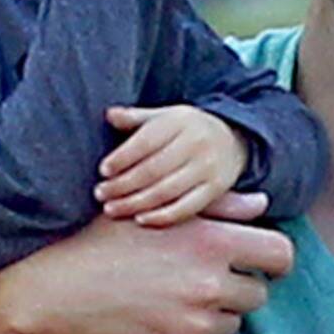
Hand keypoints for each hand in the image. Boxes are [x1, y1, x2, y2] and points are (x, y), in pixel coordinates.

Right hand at [0, 209, 289, 333]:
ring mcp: (191, 326)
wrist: (51, 293)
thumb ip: (216, 206)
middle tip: (201, 279)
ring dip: (212, 315)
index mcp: (209, 242)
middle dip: (237, 287)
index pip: (279, 255)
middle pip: (257, 295)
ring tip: (172, 299)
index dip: (274, 258)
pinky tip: (161, 323)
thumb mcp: (154, 209)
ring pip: (230, 326)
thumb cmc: (100, 240)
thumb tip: (261, 205)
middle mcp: (208, 286)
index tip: (262, 262)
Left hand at [95, 105, 249, 225]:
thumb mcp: (164, 116)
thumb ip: (136, 117)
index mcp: (178, 122)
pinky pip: (186, 207)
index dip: (122, 158)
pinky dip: (162, 216)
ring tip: (112, 209)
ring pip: (166, 191)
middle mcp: (195, 144)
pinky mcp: (215, 189)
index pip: (145, 142)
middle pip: (152, 170)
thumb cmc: (187, 129)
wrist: (233, 138)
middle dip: (122, 185)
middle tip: (100, 194)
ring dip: (135, 203)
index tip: (103, 171)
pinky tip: (141, 219)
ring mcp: (207, 168)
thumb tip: (109, 114)